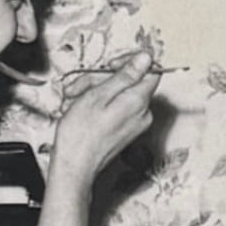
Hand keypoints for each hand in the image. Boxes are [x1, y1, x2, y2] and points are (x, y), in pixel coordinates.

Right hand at [51, 51, 159, 183]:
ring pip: (120, 93)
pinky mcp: (126, 131)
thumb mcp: (99, 95)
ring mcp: (136, 124)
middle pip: (131, 81)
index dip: (131, 62)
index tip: (111, 65)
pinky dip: (99, 104)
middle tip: (81, 86)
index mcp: (139, 101)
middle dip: (103, 79)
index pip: (151, 70)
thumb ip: (125, 75)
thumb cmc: (81, 134)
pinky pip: (117, 107)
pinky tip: (82, 109)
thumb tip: (146, 58)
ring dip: (96, 91)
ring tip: (75, 99)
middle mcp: (143, 113)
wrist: (74, 166)